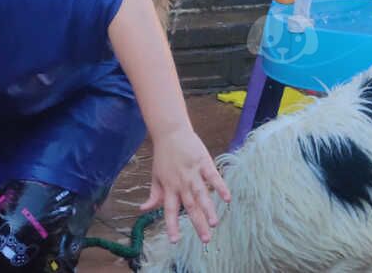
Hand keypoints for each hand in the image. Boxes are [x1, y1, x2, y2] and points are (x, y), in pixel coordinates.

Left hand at [140, 127, 230, 243]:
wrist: (170, 132)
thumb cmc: (163, 155)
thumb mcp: (155, 176)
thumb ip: (154, 194)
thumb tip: (144, 209)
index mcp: (169, 187)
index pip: (169, 210)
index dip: (171, 225)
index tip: (175, 241)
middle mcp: (181, 183)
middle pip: (190, 206)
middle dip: (198, 224)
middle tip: (205, 240)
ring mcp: (193, 172)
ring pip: (201, 194)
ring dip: (208, 209)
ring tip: (214, 223)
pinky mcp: (203, 162)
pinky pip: (213, 177)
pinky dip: (220, 187)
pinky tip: (227, 198)